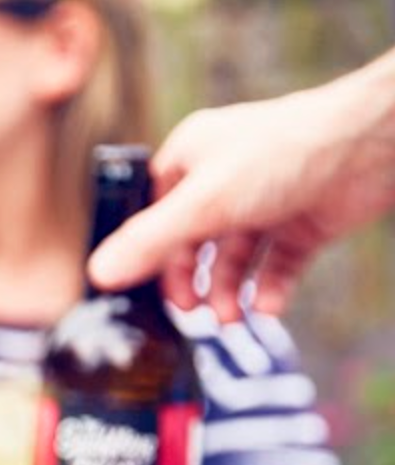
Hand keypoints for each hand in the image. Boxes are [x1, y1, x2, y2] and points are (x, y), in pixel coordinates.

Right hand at [88, 61, 394, 320]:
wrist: (371, 145)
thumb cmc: (284, 153)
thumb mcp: (202, 203)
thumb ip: (150, 242)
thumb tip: (98, 274)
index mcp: (191, 159)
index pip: (153, 213)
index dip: (147, 253)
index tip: (143, 291)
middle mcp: (224, 179)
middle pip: (192, 243)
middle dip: (191, 282)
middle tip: (190, 313)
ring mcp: (266, 202)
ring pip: (233, 258)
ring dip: (227, 292)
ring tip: (230, 318)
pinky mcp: (302, 221)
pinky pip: (275, 265)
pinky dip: (269, 290)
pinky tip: (266, 309)